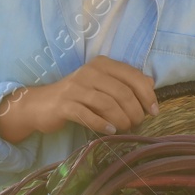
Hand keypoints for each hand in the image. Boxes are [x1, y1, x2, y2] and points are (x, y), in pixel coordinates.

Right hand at [0, 56, 156, 143]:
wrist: (41, 104)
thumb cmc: (77, 96)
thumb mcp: (102, 85)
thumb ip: (125, 82)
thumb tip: (151, 83)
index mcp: (102, 64)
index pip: (133, 76)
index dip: (147, 95)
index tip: (154, 111)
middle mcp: (89, 71)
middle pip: (122, 92)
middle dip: (135, 111)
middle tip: (137, 123)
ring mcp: (75, 87)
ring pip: (107, 104)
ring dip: (122, 120)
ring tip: (126, 128)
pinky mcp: (64, 104)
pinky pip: (88, 115)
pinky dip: (102, 124)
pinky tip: (110, 131)